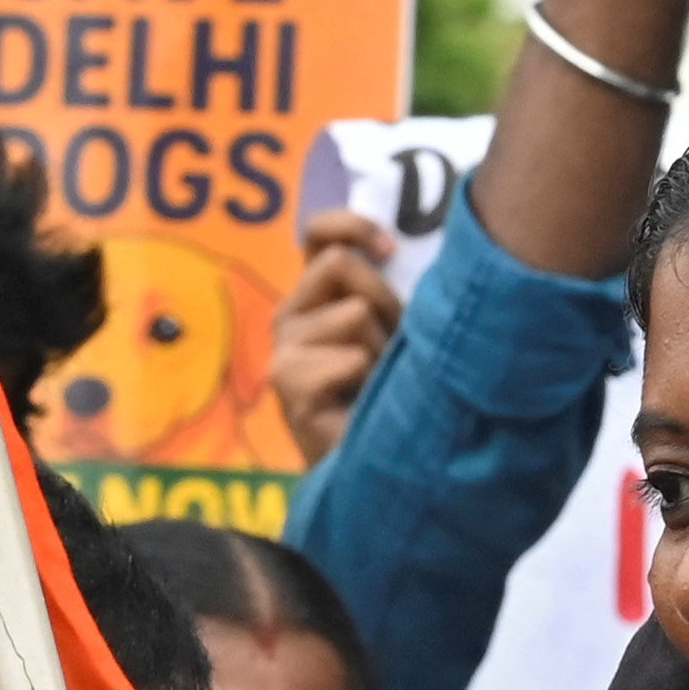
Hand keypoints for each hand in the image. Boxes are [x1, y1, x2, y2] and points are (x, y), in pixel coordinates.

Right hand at [270, 213, 400, 463]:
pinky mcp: (287, 385)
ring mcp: (284, 350)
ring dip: (382, 349)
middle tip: (392, 348)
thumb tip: (404, 248)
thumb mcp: (402, 329)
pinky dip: (368, 380)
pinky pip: (347, 358)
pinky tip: (361, 406)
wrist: (382, 464)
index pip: (318, 234)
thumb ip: (394, 287)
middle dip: (383, 300)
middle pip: (338, 263)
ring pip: (353, 313)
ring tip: (378, 384)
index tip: (390, 249)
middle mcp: (292, 316)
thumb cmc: (396, 393)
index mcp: (317, 296)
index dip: (352, 226)